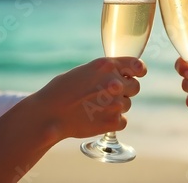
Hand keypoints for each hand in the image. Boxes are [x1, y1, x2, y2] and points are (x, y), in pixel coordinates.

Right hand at [31, 57, 145, 140]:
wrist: (48, 114)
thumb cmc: (62, 90)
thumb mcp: (84, 71)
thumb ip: (106, 72)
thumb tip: (123, 76)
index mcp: (107, 65)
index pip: (137, 65)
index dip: (139, 71)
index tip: (138, 74)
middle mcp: (114, 82)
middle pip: (135, 87)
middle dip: (125, 91)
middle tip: (106, 96)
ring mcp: (115, 103)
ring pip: (127, 105)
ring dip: (115, 107)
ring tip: (93, 107)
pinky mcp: (113, 122)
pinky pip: (122, 121)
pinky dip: (112, 122)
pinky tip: (95, 119)